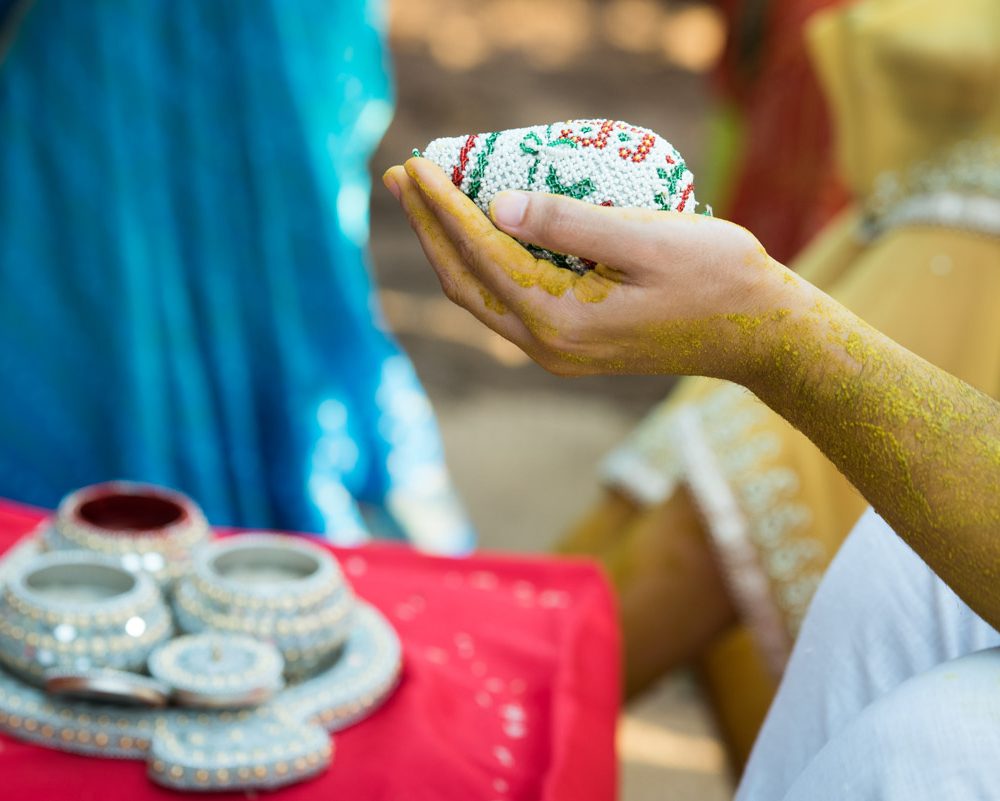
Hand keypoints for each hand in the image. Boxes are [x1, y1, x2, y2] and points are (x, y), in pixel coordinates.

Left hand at [383, 157, 807, 380]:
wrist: (757, 334)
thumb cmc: (717, 277)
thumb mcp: (649, 239)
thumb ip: (571, 223)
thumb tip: (496, 205)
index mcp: (560, 320)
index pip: (480, 254)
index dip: (442, 208)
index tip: (417, 165)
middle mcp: (548, 346)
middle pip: (464, 282)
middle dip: (428, 229)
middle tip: (401, 178)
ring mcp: (557, 353)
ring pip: (482, 297)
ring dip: (449, 249)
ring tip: (426, 203)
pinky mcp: (571, 347)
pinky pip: (508, 305)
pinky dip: (484, 267)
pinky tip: (479, 235)